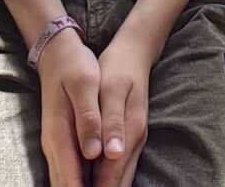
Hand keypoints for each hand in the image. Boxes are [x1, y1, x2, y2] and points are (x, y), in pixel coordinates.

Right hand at [37, 27, 102, 186]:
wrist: (57, 52)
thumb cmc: (73, 65)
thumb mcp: (85, 84)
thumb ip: (89, 118)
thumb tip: (94, 153)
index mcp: (59, 135)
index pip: (70, 182)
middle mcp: (54, 146)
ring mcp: (56, 145)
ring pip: (66, 182)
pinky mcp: (62, 141)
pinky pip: (70, 172)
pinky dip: (82, 180)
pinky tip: (98, 180)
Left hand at [92, 31, 152, 186]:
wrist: (134, 51)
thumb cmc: (118, 67)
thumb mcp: (111, 88)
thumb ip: (111, 121)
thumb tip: (113, 154)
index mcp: (130, 131)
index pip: (113, 176)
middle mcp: (134, 141)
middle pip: (118, 183)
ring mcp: (133, 140)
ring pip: (120, 177)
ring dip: (101, 186)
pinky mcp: (129, 136)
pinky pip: (119, 166)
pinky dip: (105, 178)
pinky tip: (90, 180)